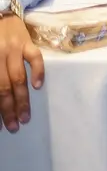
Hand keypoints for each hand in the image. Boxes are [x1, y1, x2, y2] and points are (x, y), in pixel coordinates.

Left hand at [0, 14, 42, 132]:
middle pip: (4, 88)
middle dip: (8, 110)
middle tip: (14, 127)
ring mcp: (14, 49)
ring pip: (18, 78)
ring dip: (22, 100)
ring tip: (25, 116)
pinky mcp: (27, 42)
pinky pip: (35, 58)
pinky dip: (37, 72)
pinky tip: (38, 86)